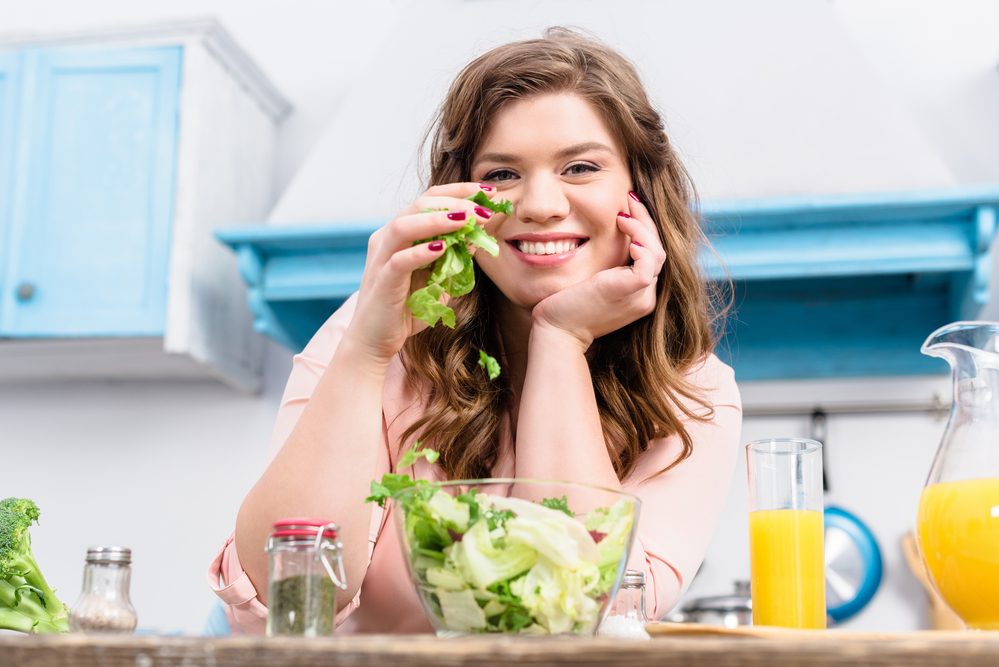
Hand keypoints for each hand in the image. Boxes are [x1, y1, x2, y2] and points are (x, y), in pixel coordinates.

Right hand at [342, 183, 497, 366]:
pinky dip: (421, 252)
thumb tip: (479, 233)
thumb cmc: (406, 308)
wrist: (375, 340)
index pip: (430, 199)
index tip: (490, 191)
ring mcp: (382, 257)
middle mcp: (388, 238)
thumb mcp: (438, 277)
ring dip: (438, 220)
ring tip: (466, 220)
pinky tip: (443, 248)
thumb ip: (454, 256)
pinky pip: (399, 260)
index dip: (460, 191)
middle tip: (484, 208)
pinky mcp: (381, 280)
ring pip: (405, 225)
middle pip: (419, 204)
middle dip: (455, 202)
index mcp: (401, 233)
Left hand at [531, 195, 665, 349]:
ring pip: (657, 253)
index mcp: (637, 294)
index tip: (626, 208)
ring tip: (623, 213)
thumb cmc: (564, 307)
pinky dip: (641, 244)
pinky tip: (625, 232)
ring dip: (642, 228)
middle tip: (629, 198)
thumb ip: (605, 264)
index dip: (642, 229)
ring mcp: (640, 297)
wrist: (556, 331)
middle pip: (657, 250)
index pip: (650, 254)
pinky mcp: (630, 292)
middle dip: (645, 221)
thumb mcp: (590, 280)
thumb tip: (604, 233)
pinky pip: (647, 263)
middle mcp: (644, 297)